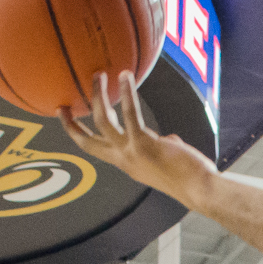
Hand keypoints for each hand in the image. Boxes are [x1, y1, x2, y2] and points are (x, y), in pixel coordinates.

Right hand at [59, 70, 215, 201]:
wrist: (200, 189)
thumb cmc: (189, 176)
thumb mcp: (167, 160)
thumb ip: (161, 147)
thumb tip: (168, 139)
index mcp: (126, 164)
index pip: (94, 149)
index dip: (78, 133)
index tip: (67, 117)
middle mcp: (123, 159)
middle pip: (87, 141)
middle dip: (72, 122)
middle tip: (63, 103)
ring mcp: (131, 152)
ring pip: (102, 121)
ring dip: (97, 96)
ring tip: (99, 74)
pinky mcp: (144, 143)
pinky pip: (130, 113)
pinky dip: (126, 93)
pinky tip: (125, 77)